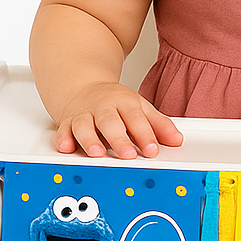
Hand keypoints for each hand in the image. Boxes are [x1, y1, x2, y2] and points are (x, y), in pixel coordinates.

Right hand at [55, 82, 183, 159]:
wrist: (83, 85)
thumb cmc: (114, 101)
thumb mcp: (140, 108)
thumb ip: (158, 125)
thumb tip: (176, 140)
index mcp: (124, 104)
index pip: (136, 119)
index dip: (145, 135)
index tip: (152, 151)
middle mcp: (104, 109)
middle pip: (111, 123)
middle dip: (119, 139)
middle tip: (127, 155)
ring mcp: (85, 115)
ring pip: (85, 126)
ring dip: (90, 140)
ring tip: (97, 153)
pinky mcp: (68, 122)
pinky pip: (64, 130)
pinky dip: (64, 139)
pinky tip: (66, 147)